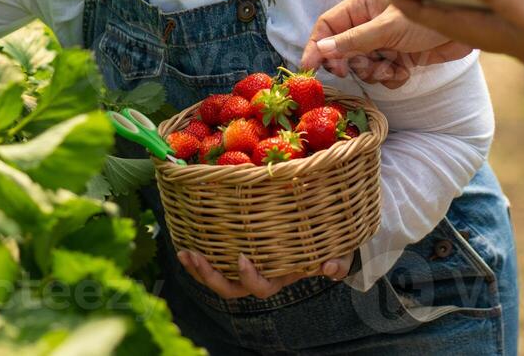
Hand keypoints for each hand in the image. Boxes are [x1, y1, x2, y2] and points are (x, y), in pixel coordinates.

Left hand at [176, 250, 350, 298]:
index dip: (249, 278)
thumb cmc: (331, 244)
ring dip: (198, 268)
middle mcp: (260, 275)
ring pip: (218, 278)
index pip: (261, 288)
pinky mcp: (238, 249)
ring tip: (184, 252)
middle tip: (195, 257)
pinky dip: (200, 253)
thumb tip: (329, 269)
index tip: (242, 258)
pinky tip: (185, 238)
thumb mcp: (340, 253)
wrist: (326, 232)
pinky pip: (216, 259)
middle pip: (230, 290)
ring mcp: (248, 265)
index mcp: (280, 277)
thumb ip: (339, 263)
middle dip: (210, 277)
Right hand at [301, 0, 473, 87]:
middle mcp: (372, 23)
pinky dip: (392, 77)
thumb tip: (321, 50)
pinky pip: (385, 75)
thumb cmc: (431, 11)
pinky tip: (404, 71)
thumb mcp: (389, 27)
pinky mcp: (403, 57)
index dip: (316, 45)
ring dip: (373, 72)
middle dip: (348, 63)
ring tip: (390, 67)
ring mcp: (387, 41)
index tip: (308, 68)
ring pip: (363, 66)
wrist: (474, 23)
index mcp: (364, 5)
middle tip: (349, 71)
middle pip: (342, 49)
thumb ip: (355, 40)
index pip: (329, 25)